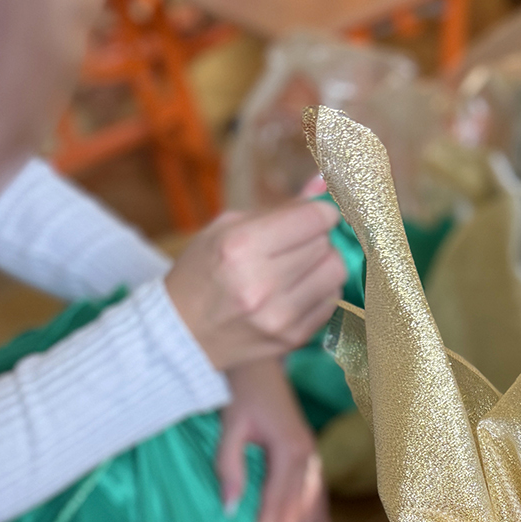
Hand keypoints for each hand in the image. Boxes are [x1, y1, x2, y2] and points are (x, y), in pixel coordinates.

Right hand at [165, 197, 345, 370]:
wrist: (184, 334)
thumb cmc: (202, 272)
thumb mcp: (226, 227)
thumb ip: (279, 207)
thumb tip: (322, 183)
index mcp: (241, 246)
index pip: (311, 220)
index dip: (322, 212)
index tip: (317, 214)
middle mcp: (262, 284)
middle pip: (326, 247)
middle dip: (319, 238)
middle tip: (300, 243)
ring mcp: (280, 316)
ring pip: (336, 275)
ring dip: (324, 265)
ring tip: (300, 267)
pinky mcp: (294, 338)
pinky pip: (331, 303)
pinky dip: (322, 291)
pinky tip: (299, 290)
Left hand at [217, 358, 329, 521]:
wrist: (259, 357)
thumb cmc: (240, 388)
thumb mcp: (229, 425)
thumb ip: (228, 468)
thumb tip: (229, 511)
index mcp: (289, 453)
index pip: (276, 509)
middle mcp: (306, 459)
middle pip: (296, 516)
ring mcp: (311, 457)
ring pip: (310, 509)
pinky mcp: (308, 453)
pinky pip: (317, 494)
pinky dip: (319, 518)